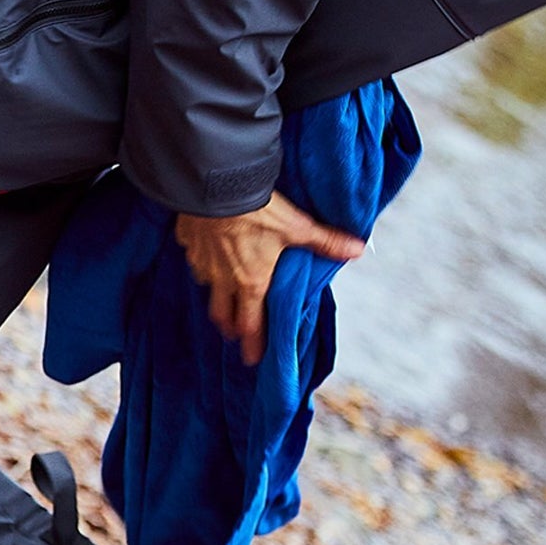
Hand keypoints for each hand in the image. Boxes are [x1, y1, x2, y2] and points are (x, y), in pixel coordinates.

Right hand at [175, 194, 365, 366]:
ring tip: (221, 291)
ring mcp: (202, 261)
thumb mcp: (297, 227)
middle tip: (235, 333)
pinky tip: (206, 251)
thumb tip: (357, 250)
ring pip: (206, 286)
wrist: (216, 186)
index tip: (253, 358)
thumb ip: (326, 242)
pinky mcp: (188, 241)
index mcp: (251, 282)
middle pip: (222, 314)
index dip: (253, 343)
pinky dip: (201, 259)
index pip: (251, 325)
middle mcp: (223, 278)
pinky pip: (193, 257)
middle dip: (230, 326)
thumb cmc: (257, 211)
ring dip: (215, 293)